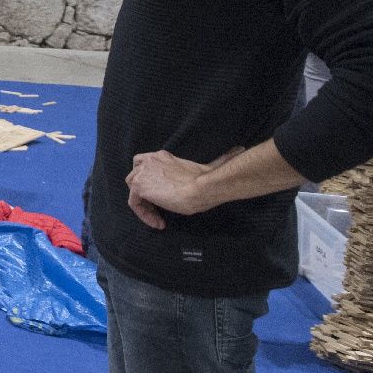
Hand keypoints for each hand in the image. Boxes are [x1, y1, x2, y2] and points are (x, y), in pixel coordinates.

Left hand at [125, 148, 242, 228]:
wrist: (203, 187)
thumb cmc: (209, 181)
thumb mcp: (209, 167)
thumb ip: (217, 159)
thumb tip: (239, 149)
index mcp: (162, 156)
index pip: (144, 164)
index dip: (149, 180)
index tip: (164, 195)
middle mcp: (149, 161)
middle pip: (135, 176)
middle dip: (145, 193)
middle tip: (160, 209)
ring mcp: (143, 173)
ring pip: (133, 189)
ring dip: (145, 205)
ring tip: (159, 219)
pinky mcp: (140, 187)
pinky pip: (134, 203)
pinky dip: (144, 215)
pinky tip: (159, 223)